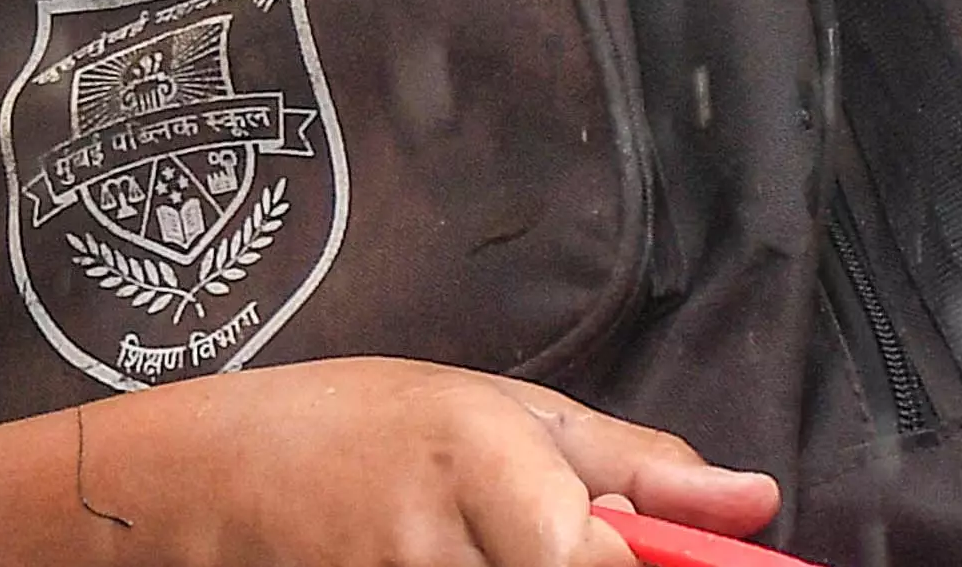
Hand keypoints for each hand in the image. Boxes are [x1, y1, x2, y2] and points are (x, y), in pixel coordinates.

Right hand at [104, 358, 780, 566]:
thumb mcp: (502, 410)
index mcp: (492, 468)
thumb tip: (755, 498)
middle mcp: (450, 553)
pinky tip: (457, 562)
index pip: (619, 565)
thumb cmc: (353, 428)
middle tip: (551, 537)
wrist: (206, 486)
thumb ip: (635, 465)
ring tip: (489, 543)